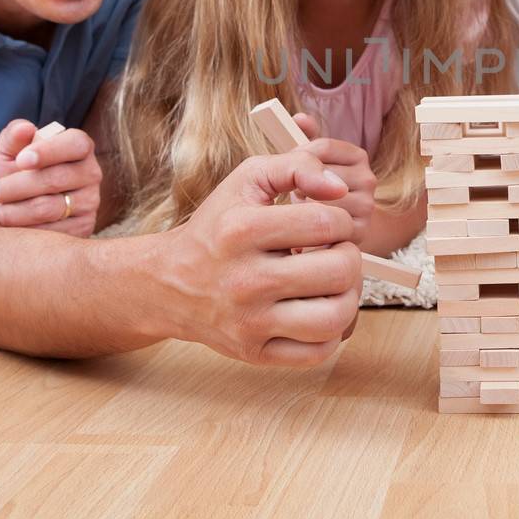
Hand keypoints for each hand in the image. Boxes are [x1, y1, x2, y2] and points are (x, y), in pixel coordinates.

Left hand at [0, 119, 101, 237]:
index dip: (49, 151)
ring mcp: (90, 201)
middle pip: (57, 179)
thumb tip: (24, 128)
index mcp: (79, 146)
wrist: (22, 205)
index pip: (74, 144)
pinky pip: (52, 231)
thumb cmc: (17, 172)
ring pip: (51, 208)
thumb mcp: (10, 152)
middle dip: (19, 186)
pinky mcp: (85, 227)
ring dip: (17, 211)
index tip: (21, 160)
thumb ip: (13, 136)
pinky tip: (13, 227)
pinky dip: (27, 230)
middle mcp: (91, 173)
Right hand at [155, 149, 361, 365]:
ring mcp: (249, 322)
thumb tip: (340, 188)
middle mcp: (244, 279)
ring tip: (333, 284)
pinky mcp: (255, 352)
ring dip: (348, 296)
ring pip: (335, 318)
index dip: (340, 220)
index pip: (326, 223)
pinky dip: (332, 332)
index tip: (327, 224)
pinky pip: (319, 352)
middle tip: (334, 253)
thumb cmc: (218, 226)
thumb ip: (298, 166)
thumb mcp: (247, 180)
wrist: (169, 283)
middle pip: (339, 271)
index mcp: (242, 230)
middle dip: (349, 257)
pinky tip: (319, 310)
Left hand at [286, 112, 375, 245]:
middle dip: (301, 184)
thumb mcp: (308, 163)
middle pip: (322, 175)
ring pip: (323, 200)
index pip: (322, 148)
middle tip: (296, 193)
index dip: (298, 158)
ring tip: (302, 212)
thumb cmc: (314, 191)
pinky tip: (307, 230)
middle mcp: (368, 179)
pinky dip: (312, 227)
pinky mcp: (360, 232)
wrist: (327, 232)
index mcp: (357, 157)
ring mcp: (367, 207)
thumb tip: (299, 118)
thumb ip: (304, 139)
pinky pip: (327, 225)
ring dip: (305, 207)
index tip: (290, 169)